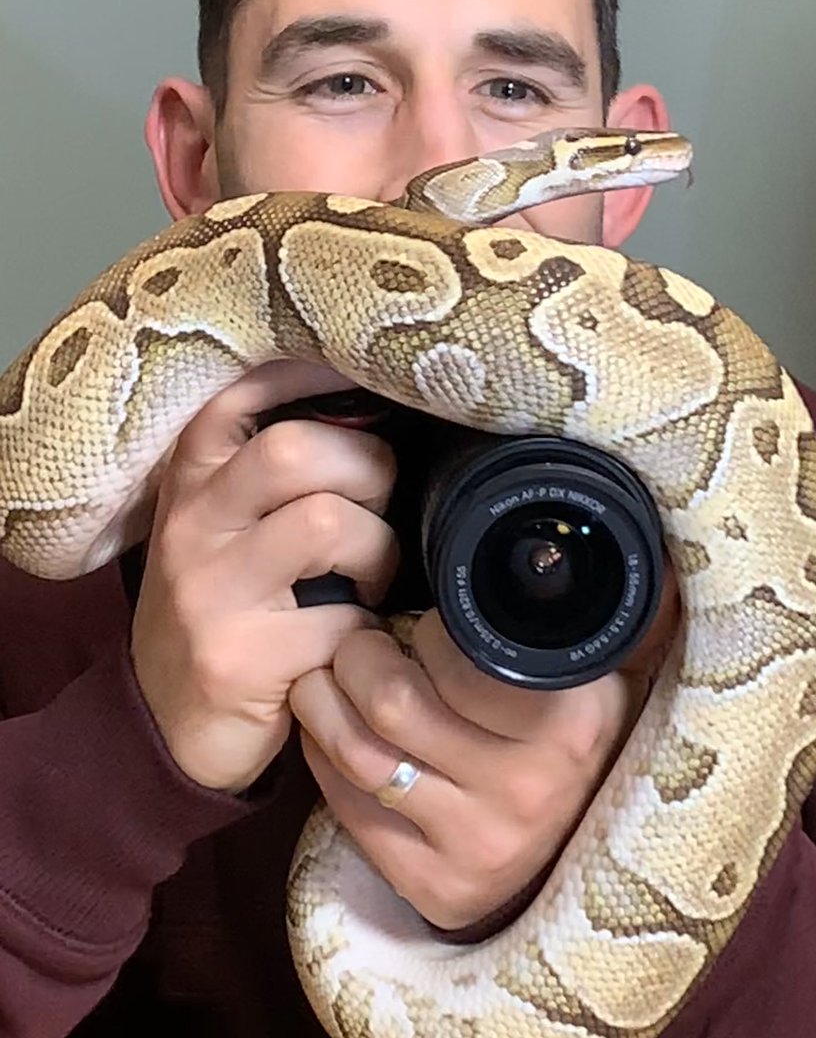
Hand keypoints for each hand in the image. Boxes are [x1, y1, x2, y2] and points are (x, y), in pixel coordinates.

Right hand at [130, 360, 399, 793]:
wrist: (163, 719)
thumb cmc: (220, 602)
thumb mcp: (224, 523)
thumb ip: (273, 468)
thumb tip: (374, 408)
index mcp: (192, 475)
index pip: (245, 391)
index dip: (314, 372)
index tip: (367, 375)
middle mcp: (191, 521)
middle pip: (297, 449)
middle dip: (367, 470)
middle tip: (377, 507)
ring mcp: (209, 590)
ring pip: (328, 523)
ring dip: (376, 550)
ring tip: (369, 577)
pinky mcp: (237, 658)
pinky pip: (341, 619)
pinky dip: (368, 631)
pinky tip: (356, 639)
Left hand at [288, 580, 678, 931]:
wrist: (587, 860)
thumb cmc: (580, 744)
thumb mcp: (609, 679)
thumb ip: (614, 612)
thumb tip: (651, 544)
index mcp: (571, 722)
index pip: (454, 656)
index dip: (418, 629)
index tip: (414, 623)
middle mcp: (527, 788)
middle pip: (392, 702)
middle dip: (354, 656)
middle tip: (354, 641)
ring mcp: (480, 844)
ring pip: (359, 755)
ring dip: (324, 703)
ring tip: (328, 676)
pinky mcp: (437, 885)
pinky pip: (348, 812)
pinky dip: (323, 760)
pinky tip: (331, 733)